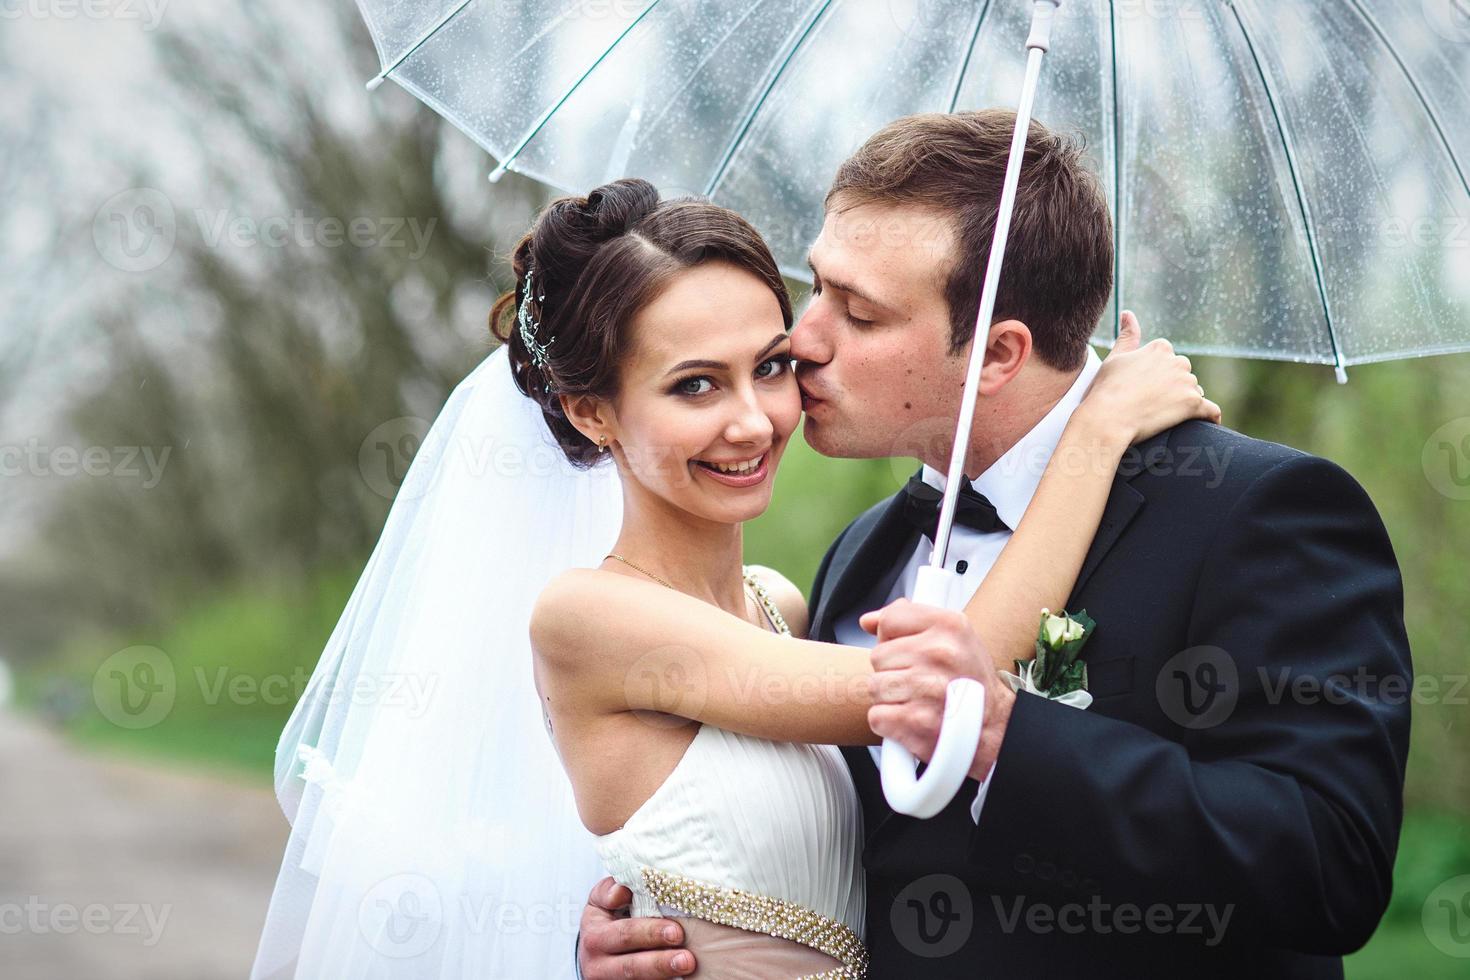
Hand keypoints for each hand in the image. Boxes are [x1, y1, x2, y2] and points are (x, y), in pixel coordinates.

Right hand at [578, 877, 694, 978]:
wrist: (594, 952)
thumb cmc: (604, 920)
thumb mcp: (599, 901)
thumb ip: (608, 890)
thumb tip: (622, 890)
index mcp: (594, 937)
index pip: (624, 934)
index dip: (649, 933)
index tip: (676, 931)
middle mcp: (599, 964)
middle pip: (632, 965)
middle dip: (661, 960)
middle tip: (687, 956)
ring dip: (664, 973)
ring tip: (687, 965)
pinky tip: (680, 977)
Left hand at [860, 598, 1015, 782]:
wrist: (995, 729)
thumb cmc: (970, 682)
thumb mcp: (953, 637)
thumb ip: (908, 620)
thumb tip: (868, 620)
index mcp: (949, 626)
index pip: (889, 620)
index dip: (893, 639)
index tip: (910, 653)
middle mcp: (939, 653)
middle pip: (878, 656)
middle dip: (893, 671)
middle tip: (920, 682)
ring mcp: (926, 688)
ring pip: (875, 686)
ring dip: (890, 698)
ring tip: (918, 701)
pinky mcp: (915, 722)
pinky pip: (877, 715)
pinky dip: (889, 723)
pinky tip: (912, 720)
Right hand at [1077, 311, 1221, 445]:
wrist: (1108, 418)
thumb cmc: (1106, 389)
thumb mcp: (1114, 358)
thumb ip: (1127, 336)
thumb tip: (1128, 313)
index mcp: (1160, 348)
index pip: (1168, 359)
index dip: (1156, 375)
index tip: (1145, 387)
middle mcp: (1178, 361)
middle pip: (1182, 374)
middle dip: (1173, 387)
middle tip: (1152, 404)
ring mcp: (1187, 382)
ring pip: (1194, 392)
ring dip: (1185, 402)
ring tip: (1164, 417)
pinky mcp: (1194, 404)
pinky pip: (1211, 411)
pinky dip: (1210, 417)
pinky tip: (1207, 423)